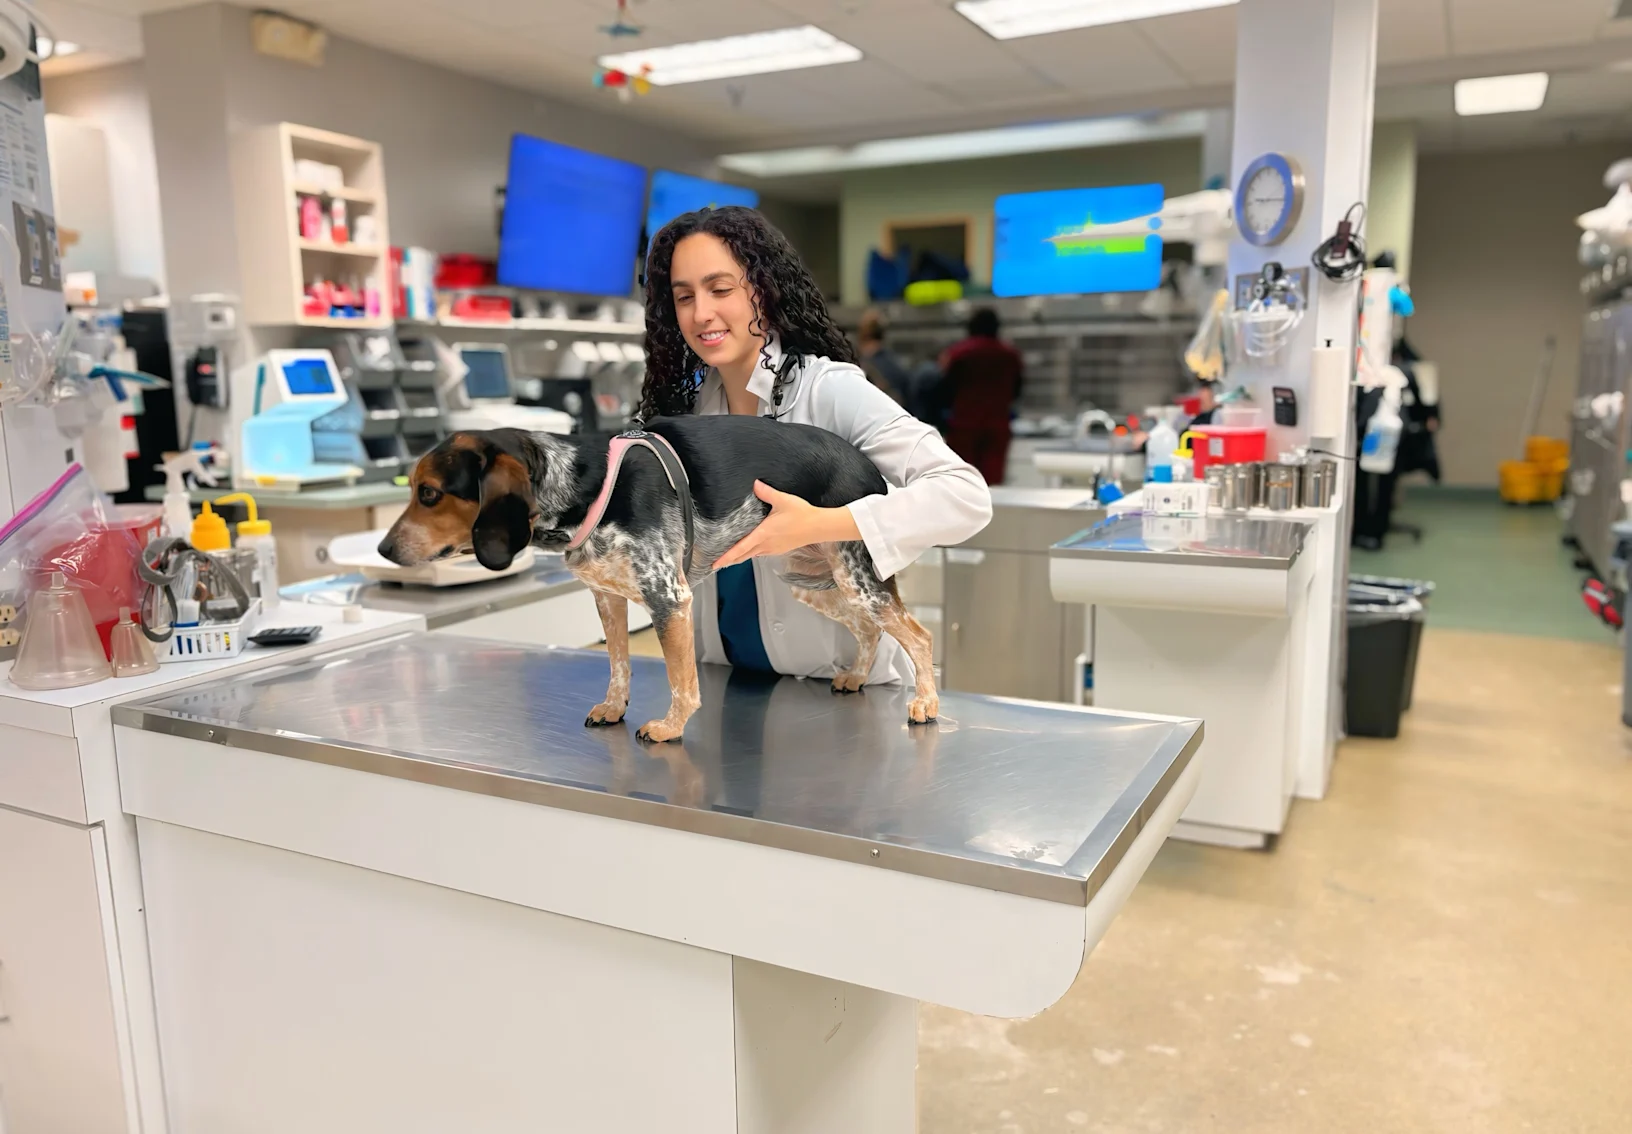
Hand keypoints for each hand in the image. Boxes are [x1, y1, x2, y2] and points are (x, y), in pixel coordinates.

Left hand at [712, 481, 860, 569]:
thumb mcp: (783, 500)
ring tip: (729, 557)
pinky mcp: (779, 549)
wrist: (819, 527)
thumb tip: (755, 485)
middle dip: (729, 560)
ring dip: (740, 557)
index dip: (726, 557)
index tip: (715, 563)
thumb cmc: (803, 515)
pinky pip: (761, 553)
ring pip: (752, 556)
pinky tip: (750, 550)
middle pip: (743, 556)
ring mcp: (773, 549)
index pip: (740, 548)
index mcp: (764, 534)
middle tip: (716, 563)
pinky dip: (751, 553)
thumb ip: (766, 492)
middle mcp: (767, 545)